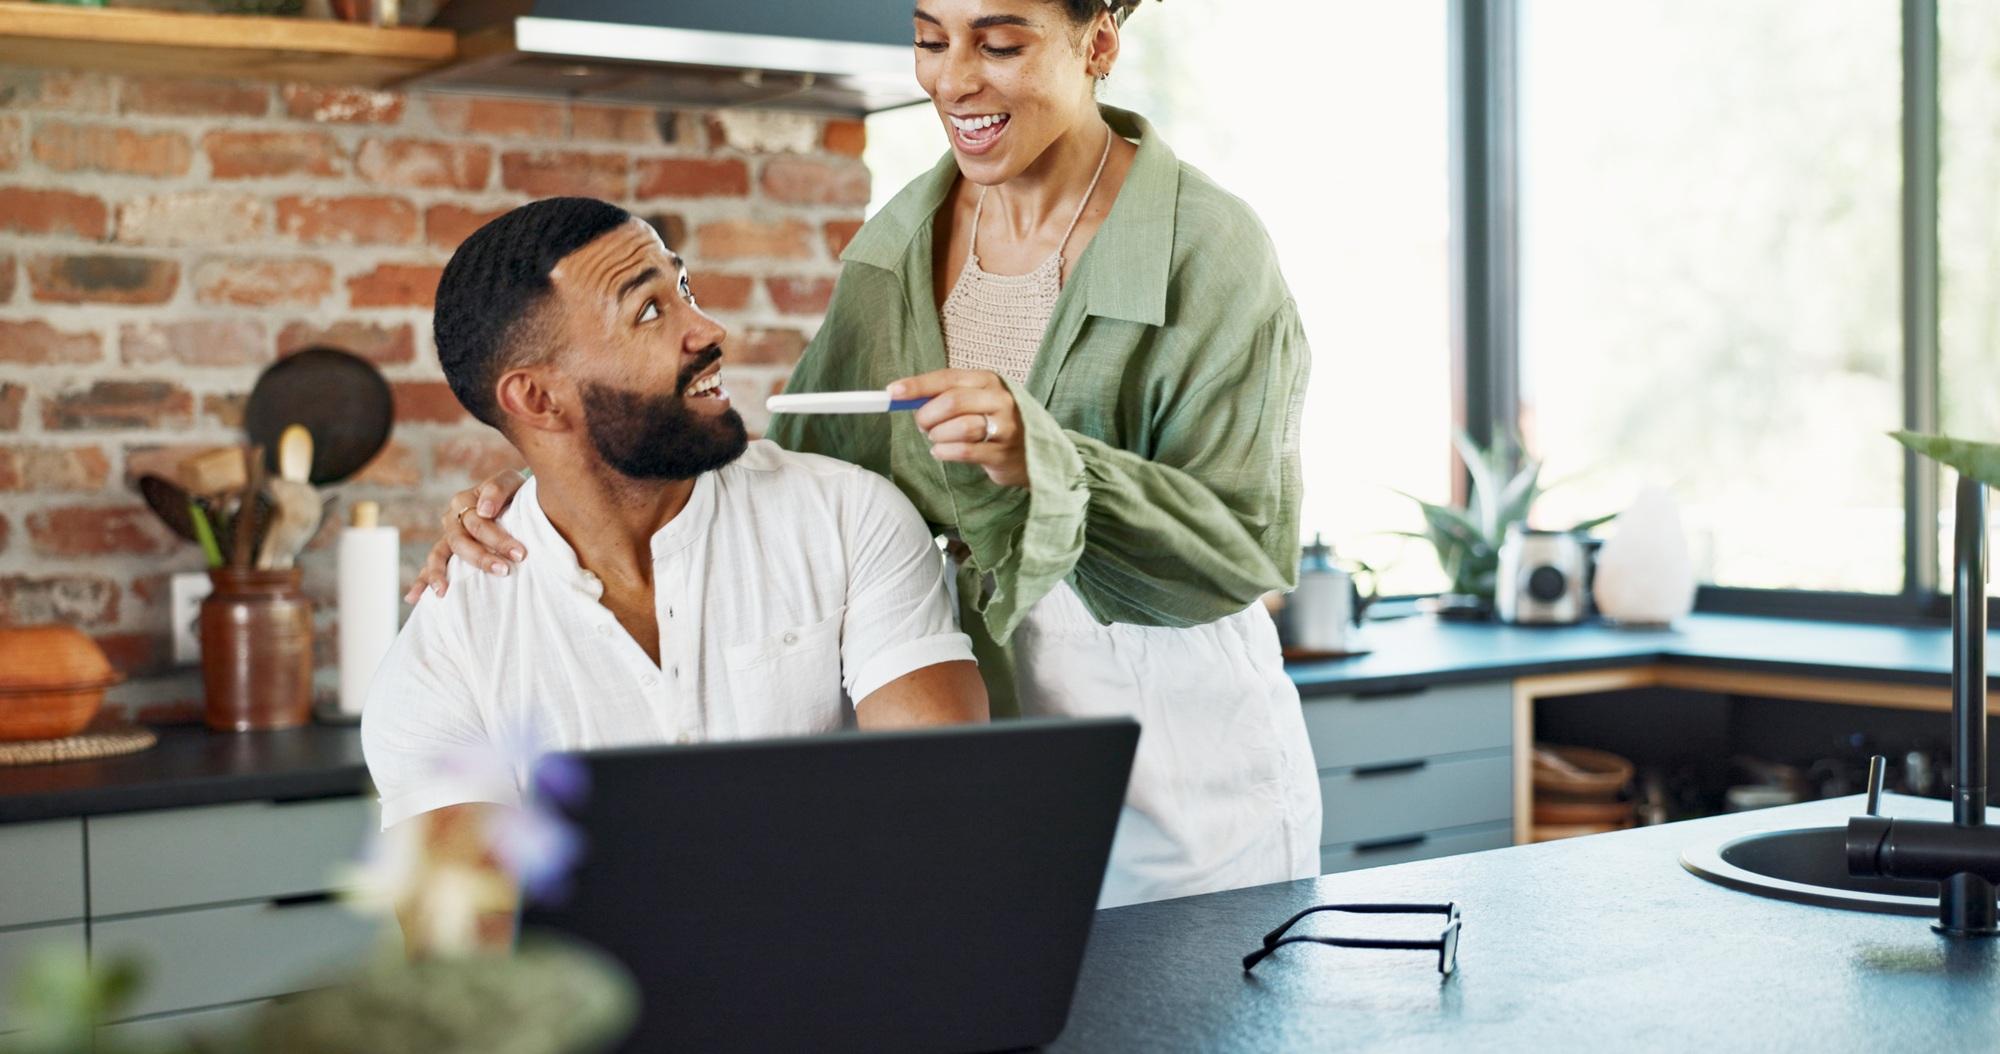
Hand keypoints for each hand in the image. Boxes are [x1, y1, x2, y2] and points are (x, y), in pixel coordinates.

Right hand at [406, 470, 529, 601]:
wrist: (513, 500)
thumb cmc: (514, 493)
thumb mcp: (511, 483)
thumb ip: (498, 489)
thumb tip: (483, 510)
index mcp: (464, 501)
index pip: (478, 523)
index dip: (499, 539)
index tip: (520, 554)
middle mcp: (452, 520)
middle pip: (461, 541)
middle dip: (481, 558)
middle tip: (504, 570)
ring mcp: (447, 537)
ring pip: (438, 555)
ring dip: (439, 574)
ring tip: (442, 592)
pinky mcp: (446, 553)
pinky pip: (429, 567)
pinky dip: (421, 582)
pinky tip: (413, 598)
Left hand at [893, 370, 1029, 488]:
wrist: (1035, 452)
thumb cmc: (995, 422)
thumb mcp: (977, 399)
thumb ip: (947, 395)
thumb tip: (904, 396)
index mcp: (989, 380)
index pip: (947, 378)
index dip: (917, 385)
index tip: (892, 392)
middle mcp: (1000, 399)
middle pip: (952, 402)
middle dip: (927, 416)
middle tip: (922, 425)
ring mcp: (1005, 426)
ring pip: (958, 427)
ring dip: (938, 436)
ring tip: (938, 439)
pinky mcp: (1003, 452)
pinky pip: (964, 451)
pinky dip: (945, 451)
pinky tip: (943, 451)